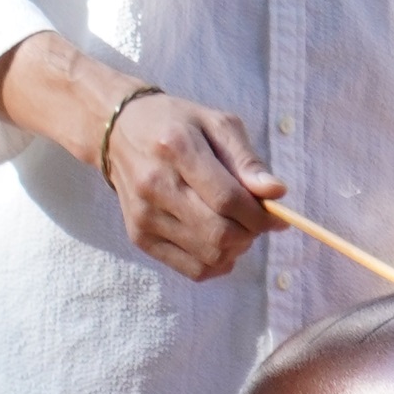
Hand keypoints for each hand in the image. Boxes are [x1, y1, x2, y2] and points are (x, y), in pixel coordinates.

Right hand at [0, 35, 281, 282]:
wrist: (117, 133)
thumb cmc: (176, 124)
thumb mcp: (216, 124)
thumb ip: (247, 160)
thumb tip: (276, 194)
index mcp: (176, 148)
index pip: (227, 198)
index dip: (259, 215)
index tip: (275, 216)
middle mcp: (155, 185)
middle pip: (218, 232)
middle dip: (250, 233)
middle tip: (255, 221)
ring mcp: (144, 215)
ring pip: (208, 255)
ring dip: (235, 249)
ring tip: (236, 228)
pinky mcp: (139, 236)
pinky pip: (191, 269)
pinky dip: (216, 263)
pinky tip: (219, 243)